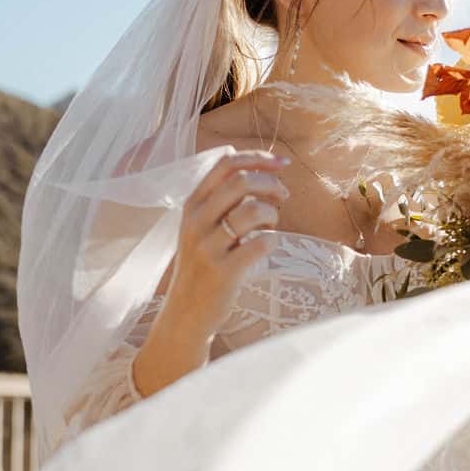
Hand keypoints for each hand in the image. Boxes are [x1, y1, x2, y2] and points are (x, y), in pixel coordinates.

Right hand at [161, 148, 290, 337]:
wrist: (186, 312)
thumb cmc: (202, 265)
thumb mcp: (201, 226)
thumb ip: (220, 197)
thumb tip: (252, 162)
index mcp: (192, 204)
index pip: (226, 165)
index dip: (258, 158)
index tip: (282, 163)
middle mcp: (196, 221)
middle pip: (242, 182)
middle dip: (272, 184)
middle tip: (283, 198)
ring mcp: (208, 246)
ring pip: (254, 210)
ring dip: (273, 214)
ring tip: (271, 226)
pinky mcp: (224, 271)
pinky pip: (263, 242)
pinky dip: (273, 240)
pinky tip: (266, 246)